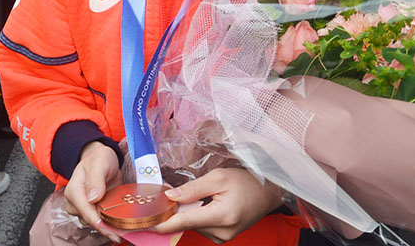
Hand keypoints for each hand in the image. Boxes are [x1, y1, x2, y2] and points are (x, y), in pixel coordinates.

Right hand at [64, 141, 123, 243]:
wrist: (102, 159)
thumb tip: (92, 198)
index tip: (112, 232)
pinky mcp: (94, 210)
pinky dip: (111, 222)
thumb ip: (95, 179)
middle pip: (90, 220)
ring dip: (109, 225)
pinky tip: (122, 225)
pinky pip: (101, 220)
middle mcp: (76, 202)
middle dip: (106, 227)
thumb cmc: (99, 158)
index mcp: (74, 190)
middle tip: (123, 233)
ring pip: (95, 223)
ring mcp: (85, 208)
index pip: (85, 211)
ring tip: (125, 227)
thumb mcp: (99, 163)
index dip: (99, 223)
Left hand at [152, 168, 283, 243]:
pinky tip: (201, 203)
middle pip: (187, 223)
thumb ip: (193, 188)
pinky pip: (201, 226)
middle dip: (175, 210)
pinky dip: (196, 215)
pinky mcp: (222, 236)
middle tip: (166, 193)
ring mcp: (222, 237)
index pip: (184, 222)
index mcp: (222, 216)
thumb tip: (170, 197)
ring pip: (193, 225)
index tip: (146, 221)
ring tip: (194, 195)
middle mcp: (221, 232)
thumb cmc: (246, 181)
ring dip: (187, 212)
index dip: (163, 222)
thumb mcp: (218, 177)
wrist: (269, 193)